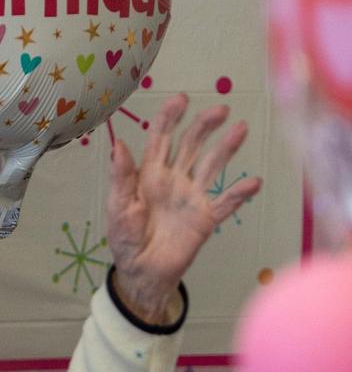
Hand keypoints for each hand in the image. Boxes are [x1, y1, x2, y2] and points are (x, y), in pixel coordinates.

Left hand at [105, 94, 262, 324]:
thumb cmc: (126, 239)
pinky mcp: (206, 218)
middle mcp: (174, 178)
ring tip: (240, 129)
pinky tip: (253, 183)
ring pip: (212, 165)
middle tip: (220, 110)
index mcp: (150, 173)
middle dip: (204, 125)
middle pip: (192, 144)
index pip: (161, 137)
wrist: (141, 272)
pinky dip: (239, 194)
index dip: (170, 117)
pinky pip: (225, 203)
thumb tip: (118, 144)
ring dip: (227, 148)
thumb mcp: (118, 206)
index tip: (180, 99)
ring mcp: (192, 196)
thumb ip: (121, 176)